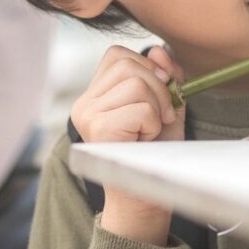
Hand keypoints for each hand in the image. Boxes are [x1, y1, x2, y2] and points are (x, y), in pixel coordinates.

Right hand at [71, 45, 185, 242]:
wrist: (144, 198)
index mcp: (94, 95)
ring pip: (136, 83)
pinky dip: (153, 124)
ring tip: (149, 131)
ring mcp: (87, 115)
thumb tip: (160, 50)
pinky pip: (141, 108)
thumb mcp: (164, 107)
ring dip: (156, 108)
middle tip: (160, 117)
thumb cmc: (154, 153)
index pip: (117, 54)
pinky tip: (144, 141)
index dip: (147, 65)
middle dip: (158, 87)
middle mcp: (84, 103)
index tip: (161, 92)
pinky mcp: (98, 129)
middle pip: (129, 63)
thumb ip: (164, 77)